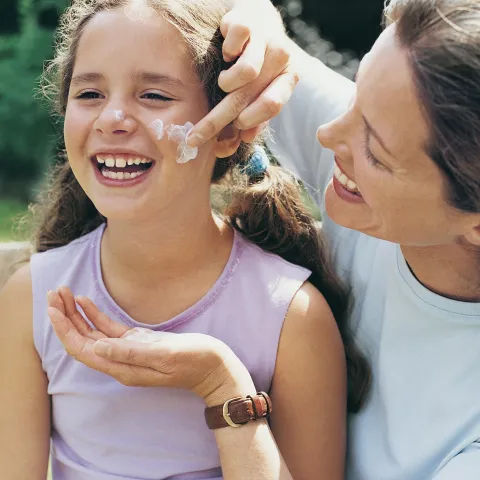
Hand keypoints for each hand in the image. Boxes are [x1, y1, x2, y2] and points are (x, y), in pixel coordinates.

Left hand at [47, 287, 254, 404]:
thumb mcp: (165, 356)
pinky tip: (85, 302)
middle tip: (53, 293)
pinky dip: (95, 315)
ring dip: (76, 315)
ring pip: (92, 333)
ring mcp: (129, 351)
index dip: (65, 329)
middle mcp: (120, 361)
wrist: (215, 368)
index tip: (53, 307)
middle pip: (82, 340)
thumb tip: (96, 347)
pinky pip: (109, 328)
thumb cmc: (195, 362)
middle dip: (65, 318)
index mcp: (123, 368)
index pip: (82, 349)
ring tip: (63, 293)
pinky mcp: (139, 342)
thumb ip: (131, 353)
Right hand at [186, 2, 297, 146]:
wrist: (258, 17)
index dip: (250, 121)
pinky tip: (227, 54)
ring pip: (245, 72)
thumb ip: (257, 116)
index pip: (272, 106)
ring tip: (224, 82)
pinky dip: (225, 53)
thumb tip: (244, 139)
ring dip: (226, 83)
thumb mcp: (263, 88)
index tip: (234, 130)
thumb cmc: (260, 61)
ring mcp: (265, 38)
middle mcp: (281, 58)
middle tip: (195, 137)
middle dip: (216, 121)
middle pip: (247, 96)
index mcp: (288, 77)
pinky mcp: (248, 22)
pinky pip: (233, 44)